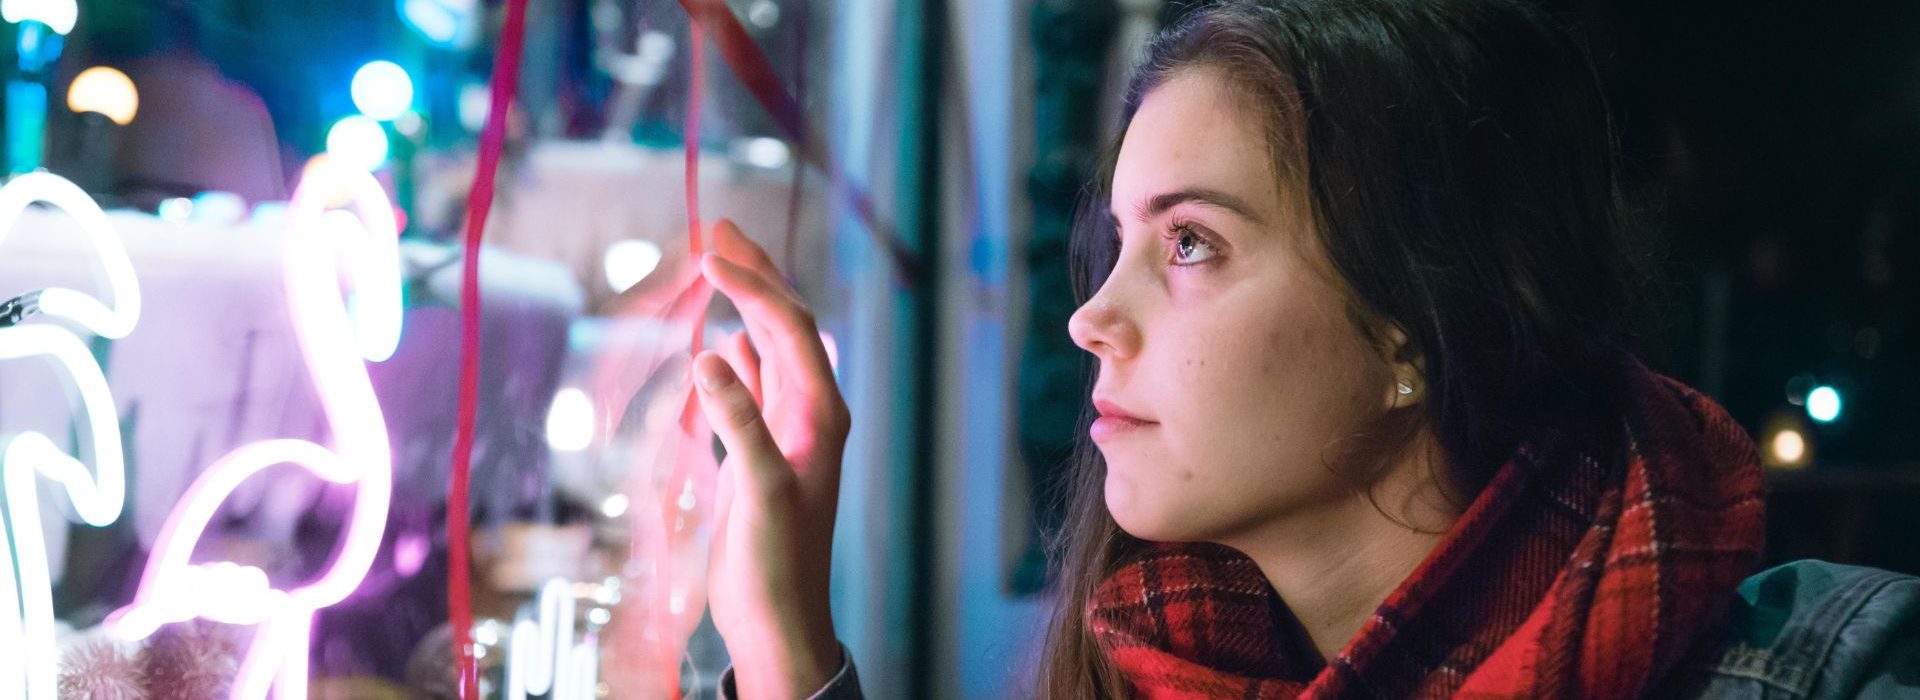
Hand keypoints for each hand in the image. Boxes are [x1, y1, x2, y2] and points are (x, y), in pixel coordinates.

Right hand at [693, 220, 848, 698]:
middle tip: (716, 227)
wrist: (777, 617)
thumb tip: (710, 353)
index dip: (750, 284)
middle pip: (786, 323)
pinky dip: (736, 349)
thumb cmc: (775, 561)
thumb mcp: (758, 490)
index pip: (787, 327)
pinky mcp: (766, 449)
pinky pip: (754, 382)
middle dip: (754, 274)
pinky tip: (721, 337)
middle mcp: (812, 411)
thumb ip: (738, 423)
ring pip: (768, 346)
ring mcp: (789, 428)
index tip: (708, 250)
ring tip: (715, 263)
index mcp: (820, 412)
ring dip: (744, 303)